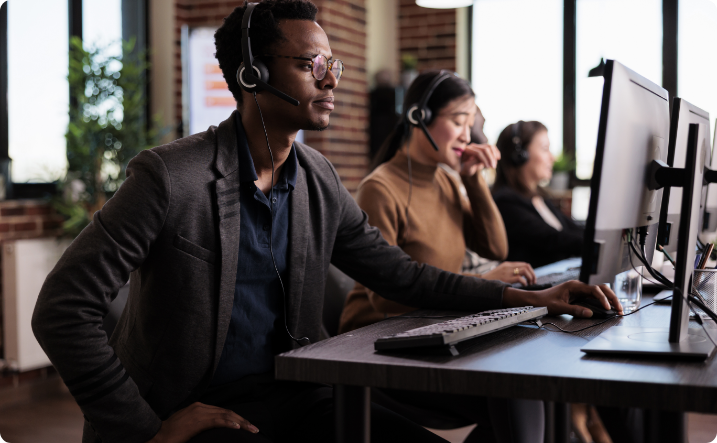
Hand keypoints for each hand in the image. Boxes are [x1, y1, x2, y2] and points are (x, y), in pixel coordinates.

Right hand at [147, 402, 258, 442]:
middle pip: (227, 412)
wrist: (157, 436)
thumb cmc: (171, 433)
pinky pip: (217, 421)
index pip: (223, 412)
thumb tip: (213, 429)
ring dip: (241, 423)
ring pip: (226, 415)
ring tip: (251, 429)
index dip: (237, 419)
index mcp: (200, 407)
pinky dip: (229, 423)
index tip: (247, 426)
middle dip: (243, 420)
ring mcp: (199, 412)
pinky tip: (238, 427)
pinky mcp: (197, 420)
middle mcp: (201, 407)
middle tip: (255, 429)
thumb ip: (201, 423)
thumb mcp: (189, 425)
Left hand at [460, 143, 500, 176]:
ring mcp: (478, 146)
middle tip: (493, 167)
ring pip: (489, 147)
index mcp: (467, 150)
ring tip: (494, 164)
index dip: (484, 160)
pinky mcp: (483, 147)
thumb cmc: (465, 169)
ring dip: (494, 155)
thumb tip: (481, 161)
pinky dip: (496, 151)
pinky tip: (498, 158)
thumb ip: (472, 164)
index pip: (478, 153)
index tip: (488, 167)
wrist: (465, 167)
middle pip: (485, 149)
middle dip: (490, 158)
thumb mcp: (467, 169)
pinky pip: (491, 147)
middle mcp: (473, 146)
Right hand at [482, 262, 535, 285]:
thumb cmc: (491, 280)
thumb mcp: (500, 272)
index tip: (531, 278)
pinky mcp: (506, 279)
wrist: (481, 283)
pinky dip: (524, 282)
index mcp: (507, 264)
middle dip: (533, 274)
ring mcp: (507, 272)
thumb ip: (509, 271)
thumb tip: (520, 276)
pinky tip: (524, 286)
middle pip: (527, 266)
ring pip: (525, 271)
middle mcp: (508, 266)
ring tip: (530, 284)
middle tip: (533, 282)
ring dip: (530, 278)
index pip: (524, 264)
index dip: (531, 271)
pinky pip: (520, 278)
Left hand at [503, 280, 622, 316]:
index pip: (594, 289)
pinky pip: (593, 297)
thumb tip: (590, 313)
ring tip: (617, 309)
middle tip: (619, 308)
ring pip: (598, 292)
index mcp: (574, 286)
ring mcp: (579, 290)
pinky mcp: (578, 295)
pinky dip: (601, 302)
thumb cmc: (545, 302)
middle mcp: (578, 286)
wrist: (535, 300)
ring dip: (608, 299)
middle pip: (600, 289)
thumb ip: (575, 310)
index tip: (608, 307)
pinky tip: (607, 308)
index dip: (603, 298)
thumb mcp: (559, 307)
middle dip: (611, 297)